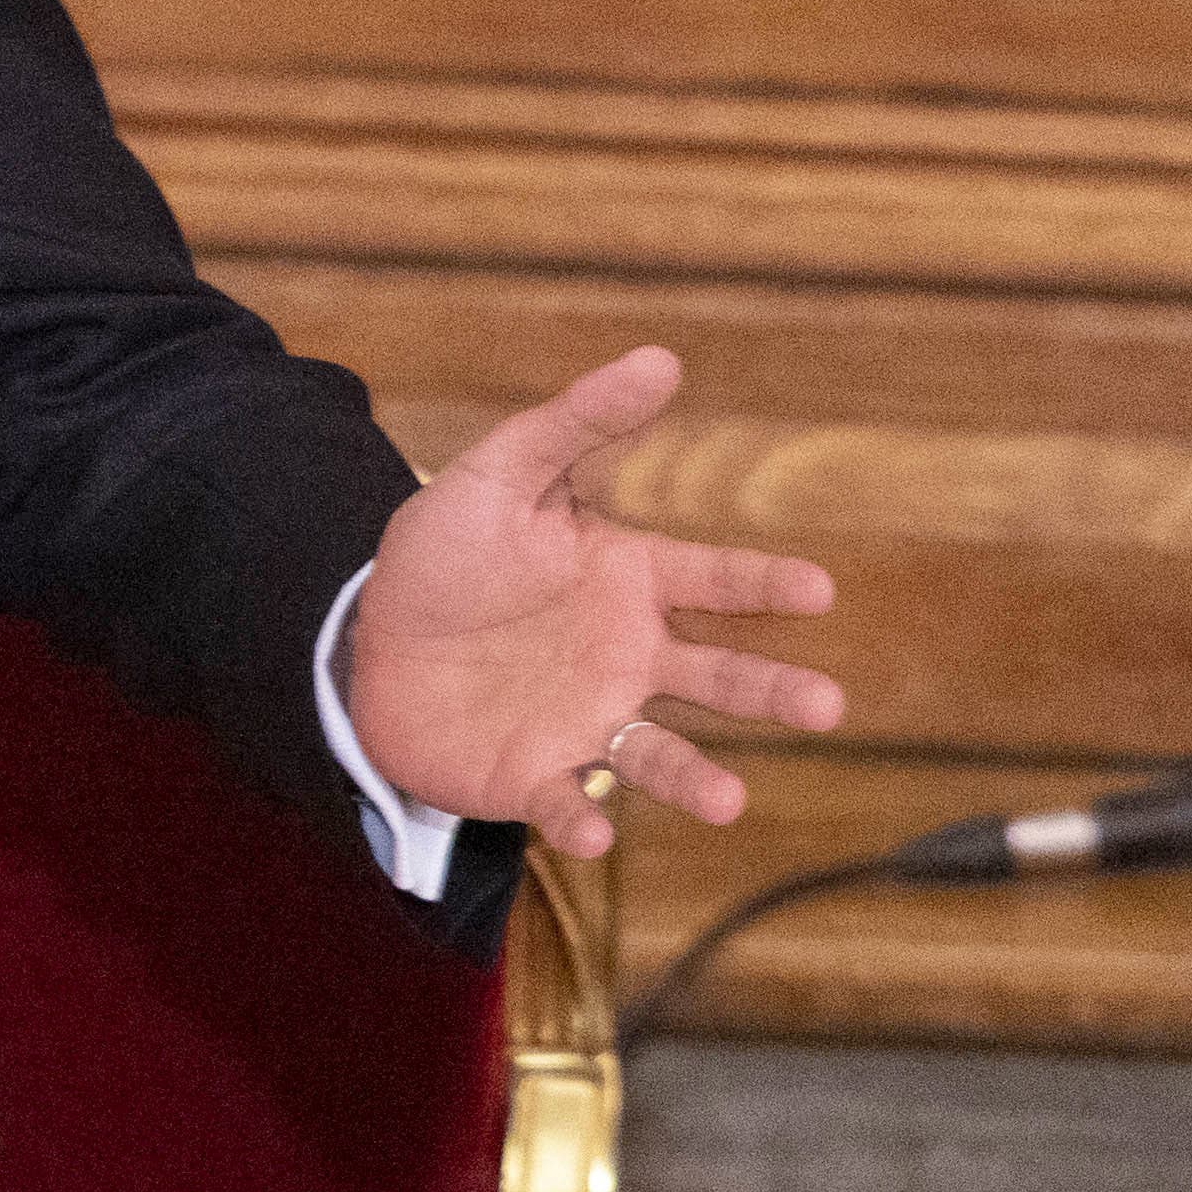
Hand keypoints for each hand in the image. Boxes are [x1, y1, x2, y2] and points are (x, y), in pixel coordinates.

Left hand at [346, 346, 844, 856]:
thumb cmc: (445, 555)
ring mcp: (587, 718)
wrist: (366, 635)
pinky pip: (564, 800)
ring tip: (730, 799)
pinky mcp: (532, 772)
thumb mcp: (499, 473)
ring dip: (695, 779)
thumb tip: (661, 357)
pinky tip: (590, 833)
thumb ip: (575, 423)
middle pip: (715, 675)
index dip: (765, 584)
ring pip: (659, 755)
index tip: (818, 590)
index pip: (714, 580)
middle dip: (771, 691)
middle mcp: (626, 656)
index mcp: (627, 580)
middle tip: (825, 704)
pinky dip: (579, 820)